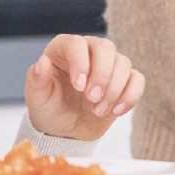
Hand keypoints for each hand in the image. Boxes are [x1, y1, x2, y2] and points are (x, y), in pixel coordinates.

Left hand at [25, 34, 143, 141]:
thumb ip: (37, 80)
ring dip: (113, 90)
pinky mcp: (124, 80)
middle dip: (101, 75)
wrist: (67, 131)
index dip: (80, 62)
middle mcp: (88, 51)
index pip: (77, 44)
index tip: (79, 86)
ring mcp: (108, 64)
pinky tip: (117, 111)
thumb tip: (42, 62)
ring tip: (98, 110)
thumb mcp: (38, 99)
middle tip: (92, 98)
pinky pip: (137, 79)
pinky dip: (130, 95)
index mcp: (64, 50)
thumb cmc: (50, 110)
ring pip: (122, 63)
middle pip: (105, 47)